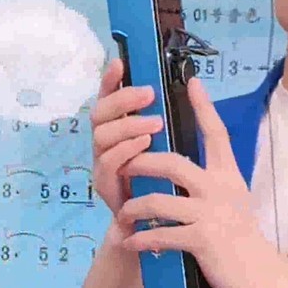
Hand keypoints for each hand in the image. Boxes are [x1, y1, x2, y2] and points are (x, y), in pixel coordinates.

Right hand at [91, 59, 163, 215]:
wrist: (150, 224)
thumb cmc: (160, 177)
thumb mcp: (165, 143)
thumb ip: (163, 119)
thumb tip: (187, 86)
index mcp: (117, 125)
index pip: (108, 97)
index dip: (110, 79)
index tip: (120, 62)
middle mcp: (104, 140)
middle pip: (100, 112)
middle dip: (123, 99)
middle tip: (149, 93)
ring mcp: (101, 161)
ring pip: (102, 134)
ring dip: (129, 124)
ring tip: (156, 123)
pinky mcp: (103, 183)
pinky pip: (107, 161)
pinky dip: (126, 149)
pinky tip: (144, 144)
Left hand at [116, 77, 272, 287]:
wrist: (256, 272)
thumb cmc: (239, 230)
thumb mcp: (232, 194)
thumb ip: (213, 175)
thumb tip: (181, 160)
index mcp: (227, 173)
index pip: (216, 133)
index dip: (204, 107)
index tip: (193, 82)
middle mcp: (220, 187)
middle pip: (173, 163)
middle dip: (143, 162)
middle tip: (124, 164)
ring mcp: (210, 213)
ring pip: (159, 200)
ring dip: (135, 206)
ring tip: (123, 212)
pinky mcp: (201, 239)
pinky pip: (161, 233)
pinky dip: (141, 238)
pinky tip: (130, 241)